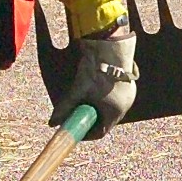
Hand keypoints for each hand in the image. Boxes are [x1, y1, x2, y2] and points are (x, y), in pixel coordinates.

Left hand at [51, 25, 136, 139]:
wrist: (110, 47)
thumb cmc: (96, 70)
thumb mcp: (78, 90)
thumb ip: (65, 107)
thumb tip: (52, 122)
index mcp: (115, 112)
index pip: (100, 132)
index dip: (85, 133)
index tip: (75, 130)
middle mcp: (125, 105)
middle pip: (106, 120)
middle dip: (91, 119)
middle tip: (78, 115)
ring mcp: (129, 94)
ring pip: (111, 108)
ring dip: (98, 107)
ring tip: (85, 101)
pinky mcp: (128, 84)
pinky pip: (116, 97)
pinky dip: (105, 98)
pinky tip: (95, 90)